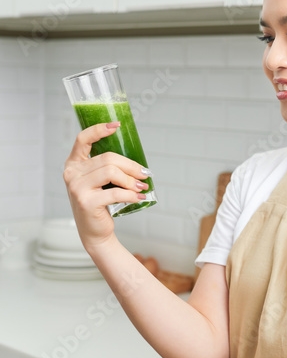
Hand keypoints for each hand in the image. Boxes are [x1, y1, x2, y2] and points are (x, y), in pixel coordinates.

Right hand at [62, 123, 150, 252]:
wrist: (94, 231)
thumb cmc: (100, 203)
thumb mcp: (101, 182)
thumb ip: (109, 167)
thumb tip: (138, 164)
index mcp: (73, 164)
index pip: (83, 139)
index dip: (99, 129)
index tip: (116, 126)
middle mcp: (71, 173)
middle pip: (107, 158)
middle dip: (130, 166)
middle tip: (145, 174)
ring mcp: (76, 187)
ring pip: (111, 172)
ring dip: (131, 180)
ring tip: (142, 187)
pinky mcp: (86, 201)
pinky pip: (115, 192)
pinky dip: (131, 194)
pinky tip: (138, 197)